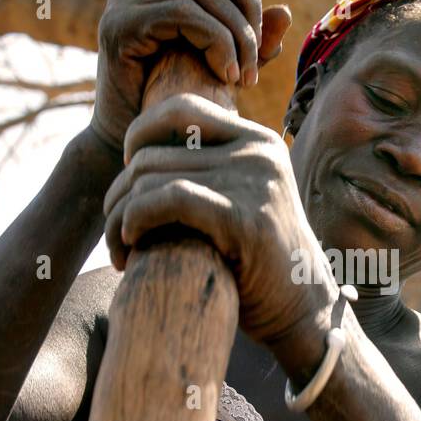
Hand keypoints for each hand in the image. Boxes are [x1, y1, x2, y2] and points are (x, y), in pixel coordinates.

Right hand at [91, 0, 291, 153]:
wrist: (128, 147)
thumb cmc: (174, 107)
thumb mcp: (218, 67)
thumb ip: (248, 41)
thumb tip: (283, 11)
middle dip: (245, 0)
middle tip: (258, 54)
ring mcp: (124, 6)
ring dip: (236, 32)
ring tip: (244, 76)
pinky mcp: (121, 29)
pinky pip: (184, 14)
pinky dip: (216, 41)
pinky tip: (226, 75)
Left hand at [101, 93, 339, 361]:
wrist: (304, 311)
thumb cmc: (259, 265)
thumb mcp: (241, 201)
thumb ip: (210, 171)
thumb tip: (141, 154)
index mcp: (257, 141)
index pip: (180, 108)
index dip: (139, 134)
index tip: (129, 177)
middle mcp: (258, 152)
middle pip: (153, 152)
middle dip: (119, 192)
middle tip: (117, 232)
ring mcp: (254, 181)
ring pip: (150, 177)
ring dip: (118, 217)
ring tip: (120, 249)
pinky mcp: (245, 217)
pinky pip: (167, 200)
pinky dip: (135, 220)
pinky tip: (130, 246)